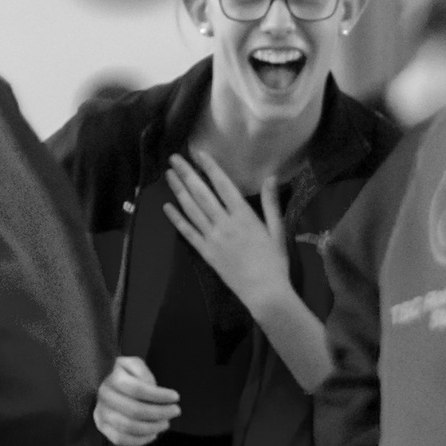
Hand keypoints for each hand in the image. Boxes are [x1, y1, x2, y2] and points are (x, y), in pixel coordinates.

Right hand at [94, 356, 179, 445]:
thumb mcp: (134, 364)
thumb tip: (152, 389)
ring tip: (166, 423)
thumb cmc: (125, 374)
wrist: (104, 383)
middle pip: (135, 410)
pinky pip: (120, 439)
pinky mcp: (102, 426)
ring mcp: (101, 412)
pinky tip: (153, 434)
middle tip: (175, 411)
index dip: (159, 395)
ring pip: (128, 427)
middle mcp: (104, 396)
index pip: (138, 389)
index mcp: (113, 378)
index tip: (176, 397)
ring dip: (152, 428)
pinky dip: (139, 440)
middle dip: (160, 413)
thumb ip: (144, 372)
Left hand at [165, 149, 290, 307]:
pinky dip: (176, 219)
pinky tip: (167, 207)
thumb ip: (271, 203)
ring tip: (168, 175)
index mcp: (244, 216)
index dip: (210, 167)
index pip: (223, 185)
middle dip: (187, 174)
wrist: (264, 293)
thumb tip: (270, 177)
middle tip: (174, 158)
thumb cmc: (275, 262)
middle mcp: (224, 224)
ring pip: (191, 209)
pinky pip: (187, 232)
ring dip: (178, 190)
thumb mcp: (278, 230)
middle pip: (201, 194)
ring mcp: (212, 239)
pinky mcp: (205, 253)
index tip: (198, 153)